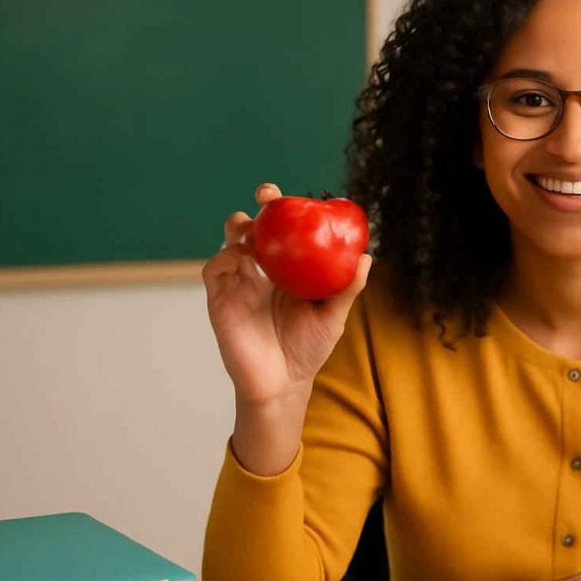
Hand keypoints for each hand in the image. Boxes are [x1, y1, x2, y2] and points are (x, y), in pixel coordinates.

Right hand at [203, 182, 372, 404]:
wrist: (283, 384)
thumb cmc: (308, 348)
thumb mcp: (333, 316)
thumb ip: (347, 288)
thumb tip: (366, 257)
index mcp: (287, 270)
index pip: (285, 232)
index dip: (287, 211)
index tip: (297, 196)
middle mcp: (261, 271)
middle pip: (255, 228)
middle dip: (260, 208)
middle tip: (269, 197)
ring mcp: (239, 283)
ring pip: (231, 242)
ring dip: (240, 228)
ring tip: (254, 229)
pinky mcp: (221, 299)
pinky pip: (215, 269)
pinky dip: (225, 256)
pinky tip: (242, 257)